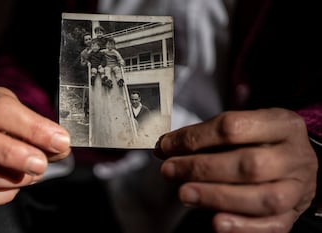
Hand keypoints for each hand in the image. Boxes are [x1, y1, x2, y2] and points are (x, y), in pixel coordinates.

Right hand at [0, 87, 70, 209]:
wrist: (1, 152)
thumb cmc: (21, 134)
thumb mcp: (37, 126)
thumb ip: (50, 135)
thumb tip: (60, 146)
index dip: (33, 126)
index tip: (60, 140)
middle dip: (9, 153)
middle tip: (40, 164)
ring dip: (10, 177)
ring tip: (32, 174)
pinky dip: (3, 194)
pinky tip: (15, 184)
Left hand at [154, 108, 317, 232]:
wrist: (299, 165)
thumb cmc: (264, 143)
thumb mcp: (244, 127)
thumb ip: (206, 136)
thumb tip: (166, 147)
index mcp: (282, 124)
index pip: (233, 127)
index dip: (194, 138)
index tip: (167, 145)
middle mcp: (293, 156)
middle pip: (248, 164)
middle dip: (201, 168)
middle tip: (170, 169)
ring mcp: (296, 188)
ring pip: (261, 198)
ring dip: (215, 197)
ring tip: (185, 193)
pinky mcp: (292, 214)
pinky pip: (270, 226)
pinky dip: (241, 226)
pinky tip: (216, 222)